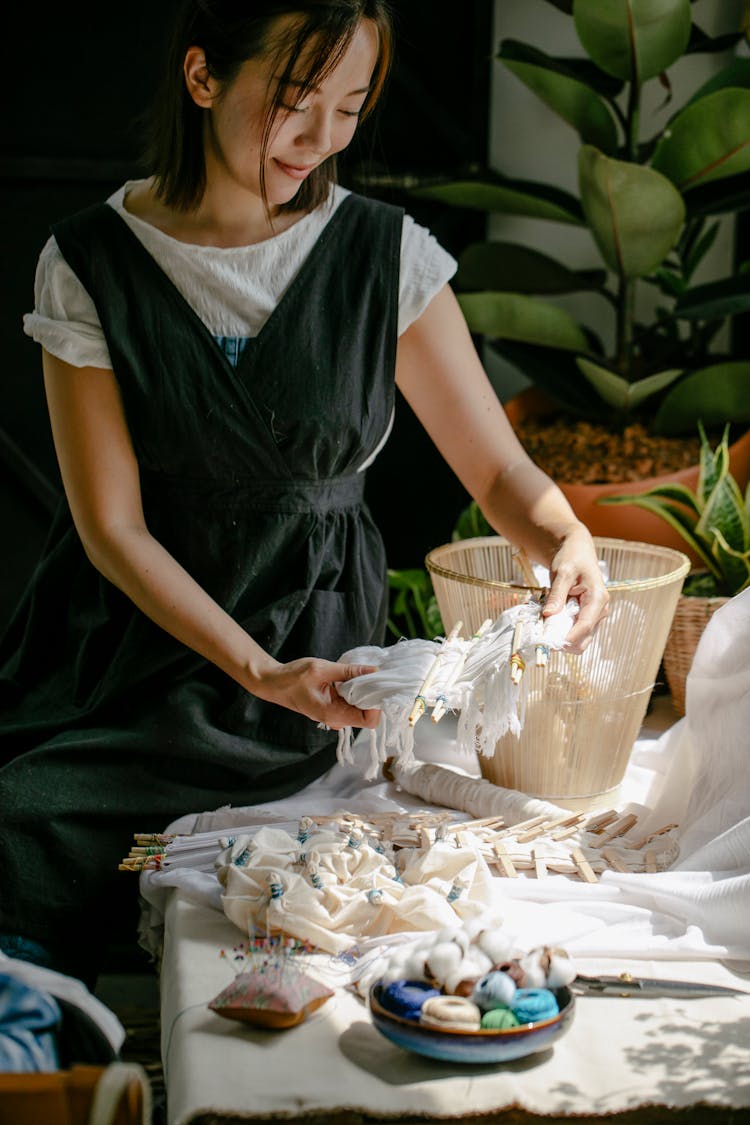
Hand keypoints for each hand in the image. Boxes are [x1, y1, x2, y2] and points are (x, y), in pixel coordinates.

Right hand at [252, 658, 380, 730]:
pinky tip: (349, 678)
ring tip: (357, 674)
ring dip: (363, 692)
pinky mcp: (332, 709)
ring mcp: (333, 716)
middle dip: (372, 696)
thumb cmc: (292, 677)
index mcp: (332, 714)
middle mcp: (335, 719)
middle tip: (370, 675)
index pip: (368, 721)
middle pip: (367, 714)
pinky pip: (351, 704)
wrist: (273, 683)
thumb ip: (349, 671)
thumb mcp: (321, 669)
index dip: (377, 705)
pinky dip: (354, 692)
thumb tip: (374, 671)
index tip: (376, 686)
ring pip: (360, 709)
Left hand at [541, 526, 608, 652]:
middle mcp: (600, 610)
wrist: (577, 552)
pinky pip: (576, 633)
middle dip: (564, 641)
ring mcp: (595, 616)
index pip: (585, 625)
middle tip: (543, 636)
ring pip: (580, 640)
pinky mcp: (587, 618)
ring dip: (562, 638)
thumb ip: (557, 594)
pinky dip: (562, 633)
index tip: (551, 644)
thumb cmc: (571, 558)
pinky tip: (550, 624)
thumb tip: (548, 614)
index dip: (569, 638)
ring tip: (545, 627)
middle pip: (584, 639)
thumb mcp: (562, 573)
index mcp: (598, 598)